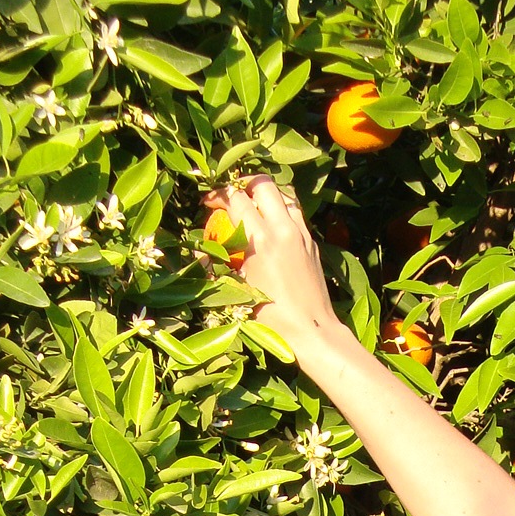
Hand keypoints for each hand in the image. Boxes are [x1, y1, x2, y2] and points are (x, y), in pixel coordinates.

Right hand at [202, 175, 339, 358]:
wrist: (312, 331)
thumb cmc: (271, 318)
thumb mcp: (239, 289)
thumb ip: (221, 263)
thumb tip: (202, 252)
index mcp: (261, 241)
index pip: (236, 199)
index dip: (218, 195)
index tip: (208, 203)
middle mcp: (283, 230)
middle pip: (263, 184)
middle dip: (244, 184)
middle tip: (234, 196)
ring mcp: (301, 234)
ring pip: (284, 193)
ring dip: (267, 195)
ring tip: (255, 207)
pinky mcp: (312, 242)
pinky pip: (296, 213)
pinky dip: (282, 211)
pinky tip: (273, 226)